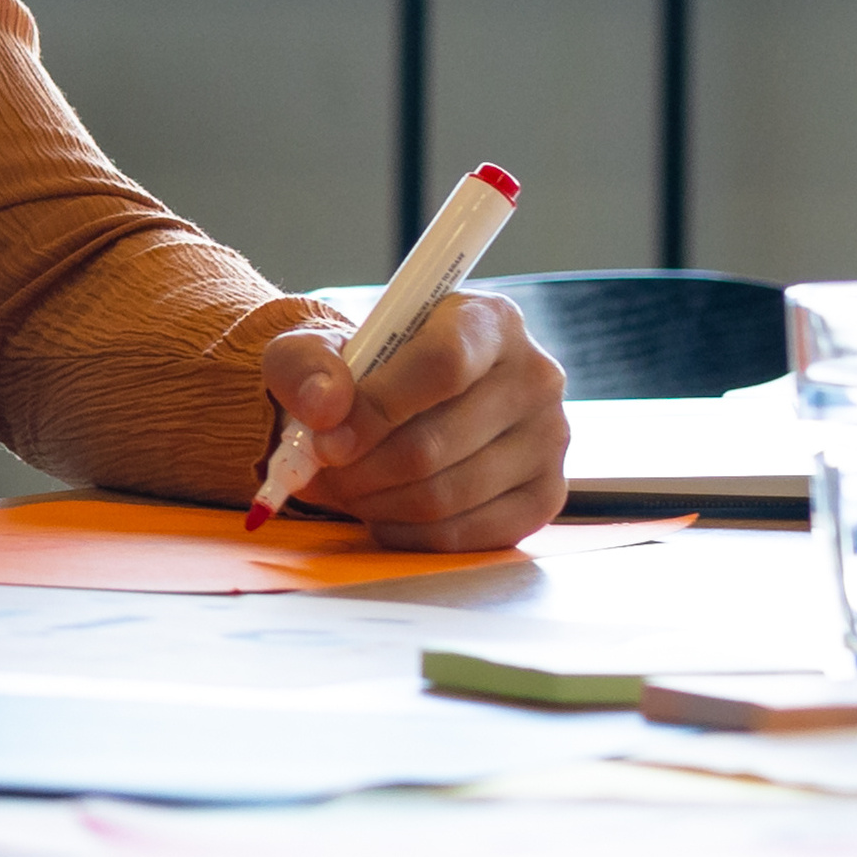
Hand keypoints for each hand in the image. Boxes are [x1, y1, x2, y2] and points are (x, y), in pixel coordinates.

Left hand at [262, 289, 570, 548]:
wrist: (401, 405)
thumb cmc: (364, 372)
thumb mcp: (317, 349)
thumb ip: (307, 366)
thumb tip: (325, 408)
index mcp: (490, 320)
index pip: (443, 365)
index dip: (378, 409)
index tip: (328, 440)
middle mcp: (535, 376)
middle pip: (437, 442)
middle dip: (362, 469)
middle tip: (323, 473)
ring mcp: (549, 440)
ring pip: (446, 495)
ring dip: (377, 503)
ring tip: (345, 489)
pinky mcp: (545, 497)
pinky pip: (466, 536)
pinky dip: (408, 533)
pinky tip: (381, 513)